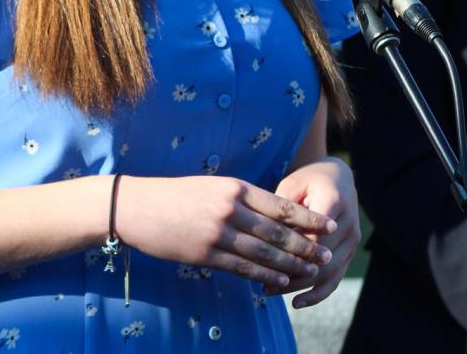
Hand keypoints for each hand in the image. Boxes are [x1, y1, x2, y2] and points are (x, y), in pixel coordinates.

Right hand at [115, 176, 336, 287]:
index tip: (329, 225)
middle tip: (327, 256)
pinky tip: (278, 281)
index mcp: (235, 187)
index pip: (281, 205)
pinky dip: (263, 275)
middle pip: (277, 231)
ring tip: (309, 271)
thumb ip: (241, 199)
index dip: (308, 218)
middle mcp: (230, 209)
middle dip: (306, 246)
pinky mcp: (205, 254)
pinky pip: (241, 267)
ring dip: (290, 265)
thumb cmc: (176, 195)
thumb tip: (273, 214)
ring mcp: (218, 233)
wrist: (137, 207)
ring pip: (264, 252)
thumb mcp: (212, 186)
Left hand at [271, 157, 360, 306]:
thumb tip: (267, 239)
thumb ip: (283, 210)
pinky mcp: (350, 252)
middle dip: (291, 273)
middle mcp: (348, 223)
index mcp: (334, 201)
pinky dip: (317, 293)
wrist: (337, 178)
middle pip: (320, 258)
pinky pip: (336, 278)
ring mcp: (352, 240)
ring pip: (328, 273)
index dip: (289, 251)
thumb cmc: (307, 180)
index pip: (311, 234)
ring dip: (300, 286)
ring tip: (271, 292)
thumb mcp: (292, 184)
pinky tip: (297, 302)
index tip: (263, 261)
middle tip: (263, 283)